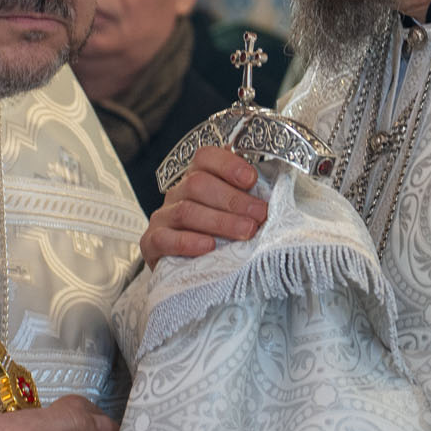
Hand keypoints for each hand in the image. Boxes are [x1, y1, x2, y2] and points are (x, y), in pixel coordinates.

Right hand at [141, 146, 265, 265]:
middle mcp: (178, 194)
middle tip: (259, 215)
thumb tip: (278, 194)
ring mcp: (163, 218)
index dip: (228, 164)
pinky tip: (209, 247)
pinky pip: (164, 238)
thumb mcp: (235, 216)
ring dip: (220, 221)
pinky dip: (188, 242)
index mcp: (197, 179)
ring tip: (246, 232)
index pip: (206, 157)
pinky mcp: (151, 243)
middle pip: (198, 184)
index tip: (251, 180)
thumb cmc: (219, 238)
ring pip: (186, 211)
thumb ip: (249, 200)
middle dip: (233, 199)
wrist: (186, 273)